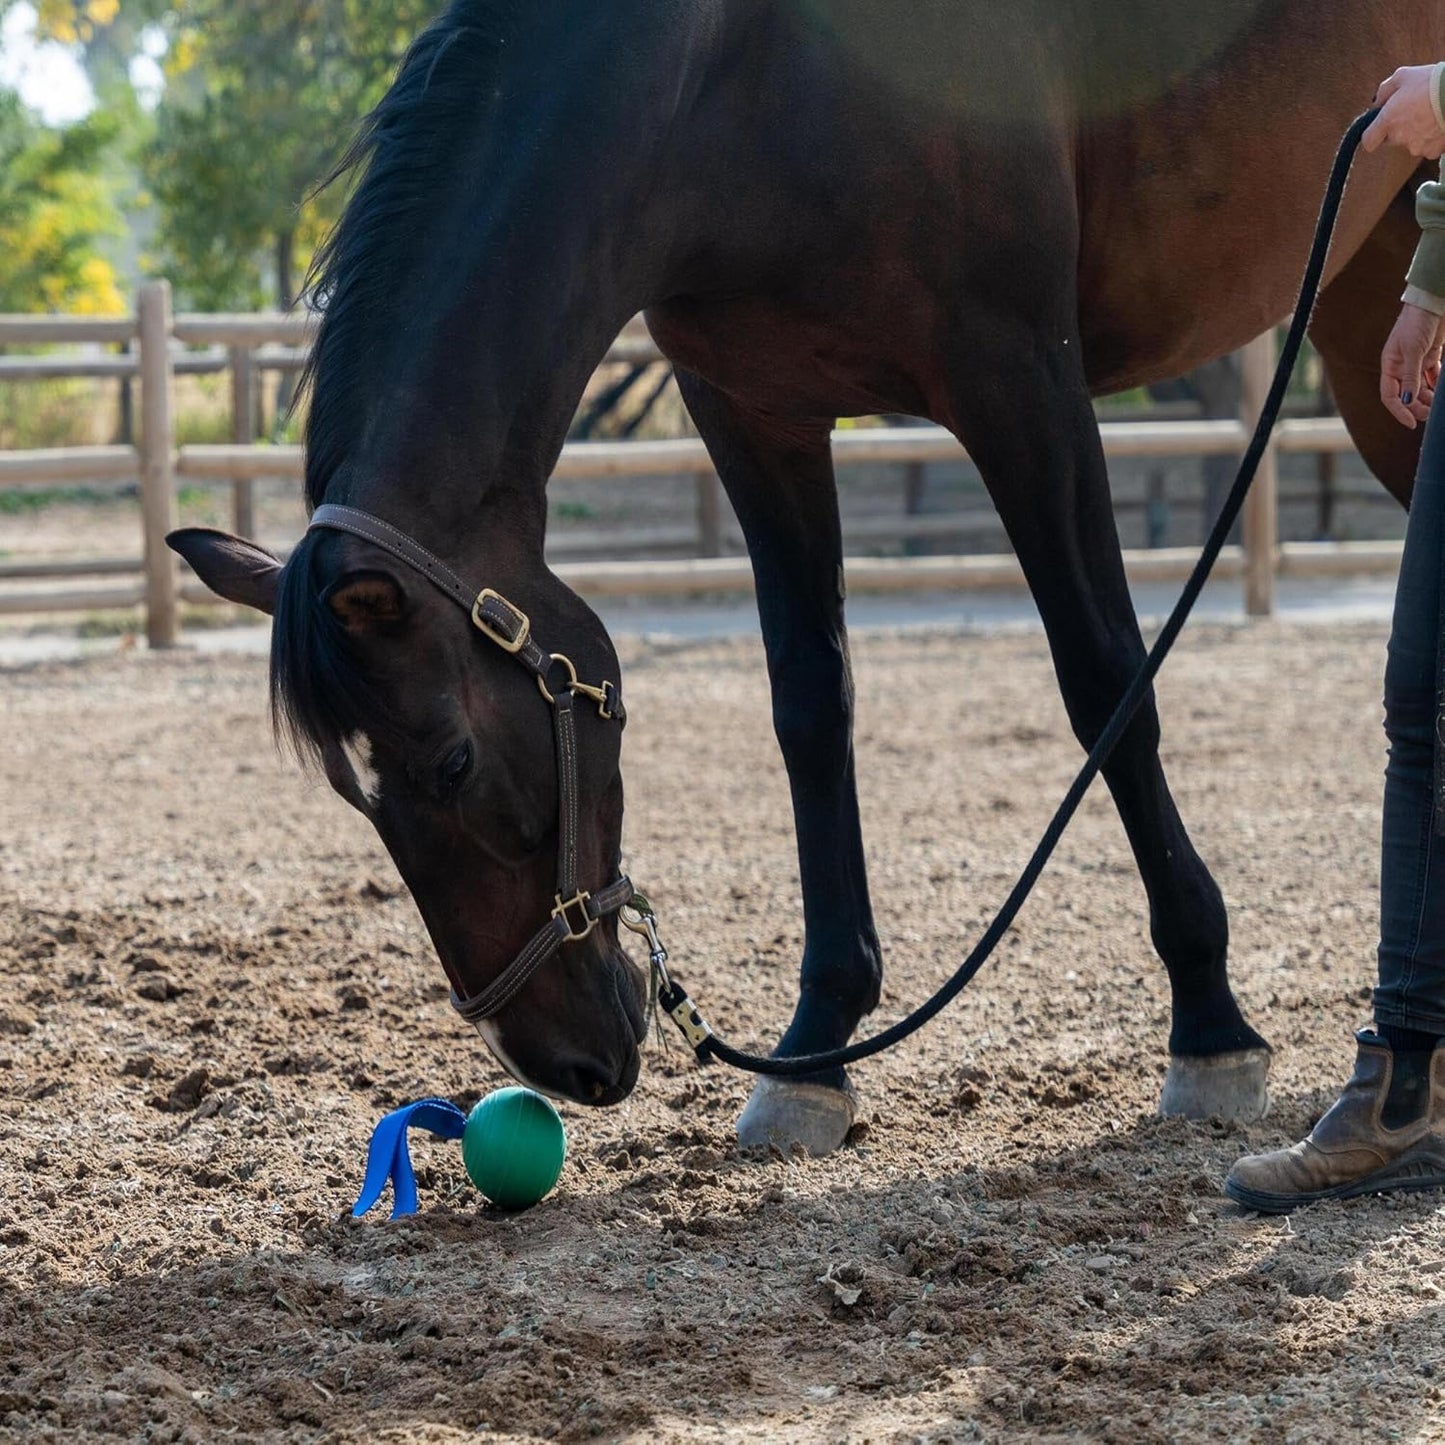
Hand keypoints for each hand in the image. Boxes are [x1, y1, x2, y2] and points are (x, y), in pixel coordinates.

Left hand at [1363, 65, 1444, 158]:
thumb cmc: (1431, 80)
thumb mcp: (1403, 75)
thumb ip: (1384, 91)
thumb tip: (1376, 104)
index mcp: (1387, 121)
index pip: (1368, 141)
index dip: (1373, 135)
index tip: (1380, 127)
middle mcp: (1399, 137)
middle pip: (1392, 139)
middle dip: (1399, 128)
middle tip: (1415, 110)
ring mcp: (1416, 146)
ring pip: (1411, 143)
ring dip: (1417, 133)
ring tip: (1431, 113)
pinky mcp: (1432, 151)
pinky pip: (1428, 147)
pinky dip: (1433, 138)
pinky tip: (1439, 122)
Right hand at [1380, 302, 1444, 427]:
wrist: (1431, 303)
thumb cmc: (1417, 324)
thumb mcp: (1413, 351)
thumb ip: (1411, 377)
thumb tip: (1408, 401)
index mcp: (1390, 366)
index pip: (1390, 396)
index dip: (1399, 411)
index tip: (1411, 423)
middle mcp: (1401, 367)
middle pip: (1406, 395)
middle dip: (1416, 407)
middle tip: (1429, 416)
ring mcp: (1416, 363)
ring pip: (1420, 388)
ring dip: (1427, 399)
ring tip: (1437, 407)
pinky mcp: (1430, 357)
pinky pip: (1431, 378)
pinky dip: (1435, 386)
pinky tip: (1440, 393)